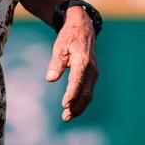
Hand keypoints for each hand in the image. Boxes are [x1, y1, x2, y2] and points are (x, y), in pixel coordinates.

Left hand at [45, 7, 98, 121]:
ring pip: (88, 93)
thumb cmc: (69, 37)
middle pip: (86, 92)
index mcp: (83, 62)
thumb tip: (50, 79)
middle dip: (76, 106)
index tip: (64, 105)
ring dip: (79, 106)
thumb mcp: (59, 46)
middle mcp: (91, 69)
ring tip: (67, 116)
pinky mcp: (93, 74)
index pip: (77, 81)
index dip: (71, 94)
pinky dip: (82, 100)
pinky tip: (73, 106)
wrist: (83, 27)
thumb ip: (56, 63)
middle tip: (66, 117)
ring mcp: (94, 72)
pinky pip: (89, 90)